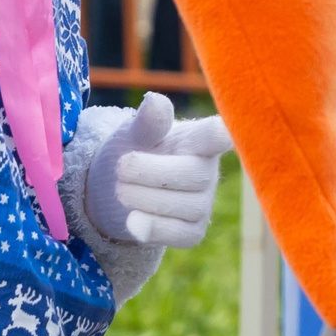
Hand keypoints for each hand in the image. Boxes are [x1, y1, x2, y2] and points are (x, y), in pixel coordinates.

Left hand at [86, 91, 232, 247]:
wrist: (114, 188)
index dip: (220, 135)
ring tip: (120, 190)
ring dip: (144, 199)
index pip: (214, 136)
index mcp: (197, 140)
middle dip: (149, 173)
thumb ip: (146, 121)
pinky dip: (153, 228)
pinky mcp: (192, 231)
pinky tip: (132, 221)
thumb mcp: (132, 133)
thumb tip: (156, 101)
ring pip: (185, 206)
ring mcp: (202, 203)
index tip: (221, 133)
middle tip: (119, 169)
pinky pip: (180, 234)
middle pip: (193, 175)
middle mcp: (207, 171)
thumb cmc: (132, 150)